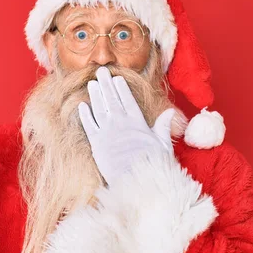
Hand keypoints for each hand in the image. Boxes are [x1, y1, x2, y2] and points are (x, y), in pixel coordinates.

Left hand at [78, 66, 175, 183]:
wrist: (136, 180)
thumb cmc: (153, 165)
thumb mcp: (163, 144)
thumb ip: (163, 126)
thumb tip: (170, 111)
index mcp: (137, 122)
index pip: (128, 100)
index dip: (122, 88)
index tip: (118, 78)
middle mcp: (121, 123)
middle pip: (111, 99)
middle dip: (106, 84)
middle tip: (101, 71)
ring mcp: (107, 132)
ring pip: (99, 108)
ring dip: (95, 95)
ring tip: (92, 83)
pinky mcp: (96, 144)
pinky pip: (88, 125)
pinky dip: (85, 115)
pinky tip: (82, 105)